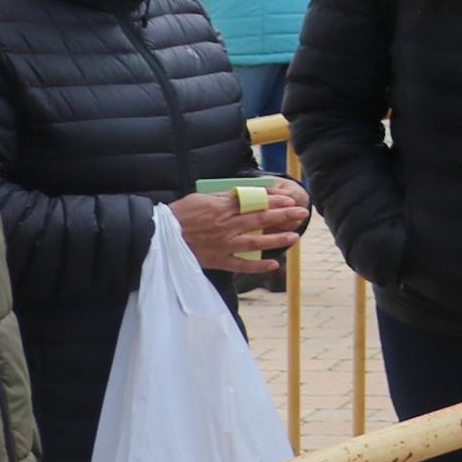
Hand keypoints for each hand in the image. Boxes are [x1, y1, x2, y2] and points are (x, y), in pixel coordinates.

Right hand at [172, 188, 301, 274]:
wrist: (158, 235)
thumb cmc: (179, 214)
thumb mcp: (201, 198)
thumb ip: (224, 198)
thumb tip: (244, 194)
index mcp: (221, 208)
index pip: (254, 202)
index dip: (275, 200)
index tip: (291, 199)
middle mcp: (226, 225)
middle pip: (260, 219)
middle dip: (284, 215)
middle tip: (302, 213)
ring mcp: (223, 244)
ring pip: (255, 241)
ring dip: (277, 239)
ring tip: (295, 236)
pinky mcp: (217, 260)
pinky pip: (241, 264)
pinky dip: (257, 266)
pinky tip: (274, 265)